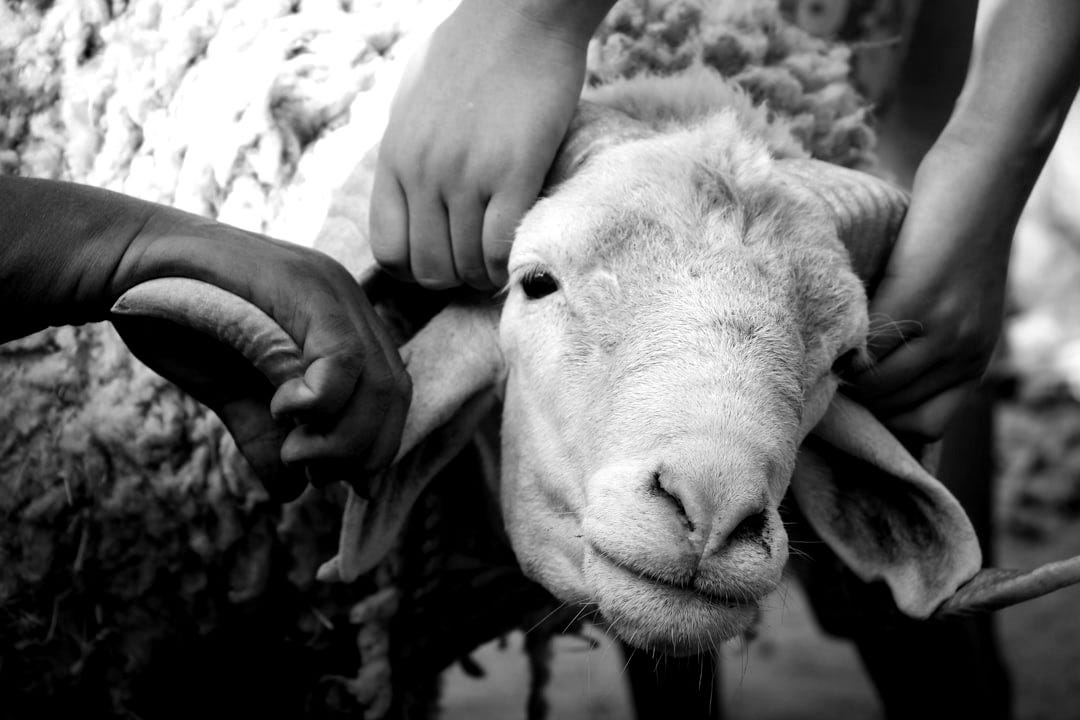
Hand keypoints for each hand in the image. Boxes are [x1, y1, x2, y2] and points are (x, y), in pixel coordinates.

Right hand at [112, 210, 410, 500]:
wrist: (125, 264)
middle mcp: (348, 302)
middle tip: (314, 470)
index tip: (334, 477)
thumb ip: (267, 435)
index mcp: (342, 323)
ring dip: (343, 436)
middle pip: (393, 392)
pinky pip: (344, 357)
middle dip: (361, 450)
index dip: (375, 446)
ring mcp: (330, 289)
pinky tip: (284, 408)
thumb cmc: (177, 322)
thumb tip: (293, 492)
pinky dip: (322, 400)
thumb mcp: (233, 392)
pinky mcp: (305, 285)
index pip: (391, 393)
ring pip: (377, 380)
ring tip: (295, 449)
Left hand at [370, 0, 595, 289]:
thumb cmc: (471, 52)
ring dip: (485, 274)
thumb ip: (406, 151)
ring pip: (465, 265)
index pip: (388, 250)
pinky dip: (507, 264)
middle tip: (478, 265)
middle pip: (428, 268)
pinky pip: (499, 248)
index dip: (416, 270)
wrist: (520, 14)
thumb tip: (406, 190)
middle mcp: (422, 172)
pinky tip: (517, 253)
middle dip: (455, 278)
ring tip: (500, 262)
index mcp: (394, 158)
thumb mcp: (412, 101)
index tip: (444, 260)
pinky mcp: (513, 172)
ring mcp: (465, 175)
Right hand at [847, 135, 1020, 441]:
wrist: (982, 182)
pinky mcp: (917, 299)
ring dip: (844, 376)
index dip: (886, 423)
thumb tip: (862, 377)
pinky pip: (867, 345)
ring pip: (876, 384)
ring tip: (821, 357)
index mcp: (975, 361)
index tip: (856, 406)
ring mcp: (944, 330)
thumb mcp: (951, 308)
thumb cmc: (955, 238)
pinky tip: (830, 328)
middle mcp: (965, 354)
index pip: (926, 426)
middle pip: (893, 409)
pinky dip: (843, 344)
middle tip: (824, 381)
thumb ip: (921, 346)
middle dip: (856, 401)